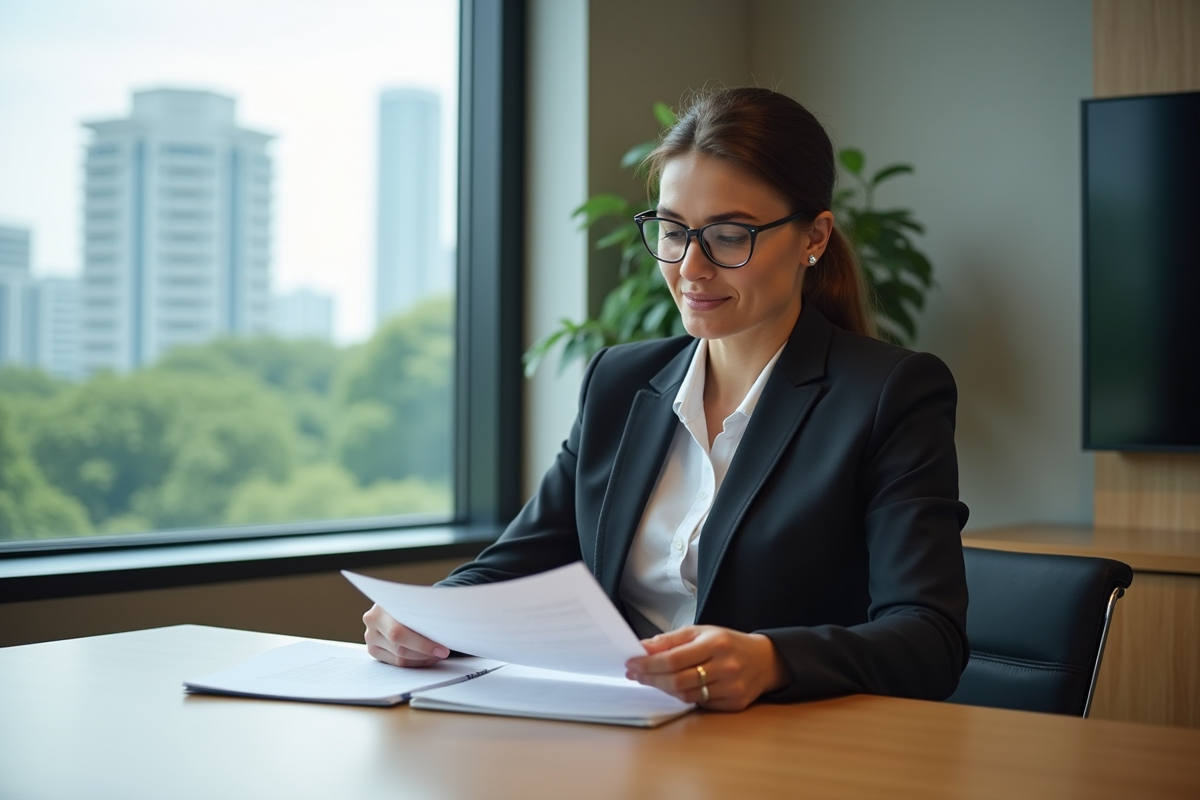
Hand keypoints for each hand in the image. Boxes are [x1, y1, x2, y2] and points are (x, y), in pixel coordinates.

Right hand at [363, 603, 450, 666]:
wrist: (401, 602)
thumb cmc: (414, 601)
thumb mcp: (419, 600)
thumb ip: (427, 612)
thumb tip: (450, 626)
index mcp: (381, 606)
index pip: (400, 633)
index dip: (423, 644)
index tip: (444, 649)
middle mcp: (372, 621)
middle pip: (400, 648)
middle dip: (425, 652)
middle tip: (443, 653)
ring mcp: (370, 637)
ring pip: (399, 658)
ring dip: (422, 659)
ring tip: (437, 653)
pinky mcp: (373, 649)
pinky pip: (396, 663)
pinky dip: (415, 662)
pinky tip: (426, 656)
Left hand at [624, 625, 788, 710]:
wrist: (764, 660)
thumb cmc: (728, 643)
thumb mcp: (702, 631)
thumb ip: (672, 639)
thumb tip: (644, 647)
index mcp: (715, 643)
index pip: (673, 659)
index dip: (648, 663)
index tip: (632, 662)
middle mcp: (725, 666)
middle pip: (677, 680)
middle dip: (651, 678)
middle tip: (635, 674)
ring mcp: (731, 687)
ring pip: (686, 695)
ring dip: (663, 688)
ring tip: (650, 680)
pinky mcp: (734, 703)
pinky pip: (700, 704)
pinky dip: (684, 696)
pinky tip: (675, 688)